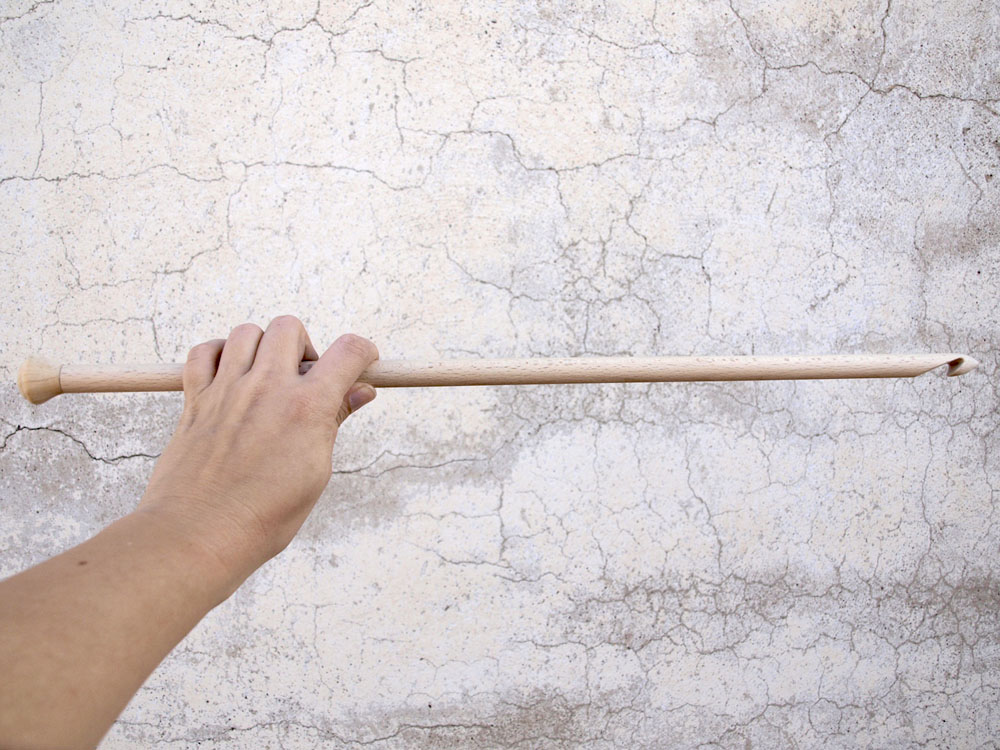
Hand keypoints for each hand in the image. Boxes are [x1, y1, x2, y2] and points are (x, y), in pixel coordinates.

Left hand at [137, 317, 378, 588]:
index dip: (362, 352)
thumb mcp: (315, 471)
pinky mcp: (195, 400)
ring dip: (261, 347)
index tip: (362, 362)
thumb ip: (334, 421)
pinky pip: (203, 352)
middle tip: (303, 379)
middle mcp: (266, 388)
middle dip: (304, 346)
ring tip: (264, 378)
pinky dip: (217, 354)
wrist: (199, 535)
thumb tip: (360, 392)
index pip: (347, 353)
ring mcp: (226, 390)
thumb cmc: (263, 515)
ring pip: (246, 332)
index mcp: (306, 408)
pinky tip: (228, 377)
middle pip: (289, 328)